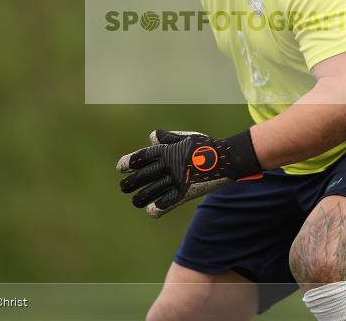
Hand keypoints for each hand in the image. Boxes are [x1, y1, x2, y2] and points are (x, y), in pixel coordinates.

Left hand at [117, 129, 261, 217]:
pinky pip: (165, 204)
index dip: (128, 163)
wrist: (226, 158)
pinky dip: (156, 209)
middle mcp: (168, 166)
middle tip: (123, 187)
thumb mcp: (187, 137)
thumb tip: (151, 136)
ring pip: (150, 192)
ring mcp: (176, 180)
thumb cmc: (207, 146)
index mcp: (167, 151)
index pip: (142, 157)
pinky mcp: (184, 193)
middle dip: (129, 183)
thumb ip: (168, 137)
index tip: (120, 168)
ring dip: (139, 198)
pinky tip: (151, 210)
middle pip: (141, 176)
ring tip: (135, 200)